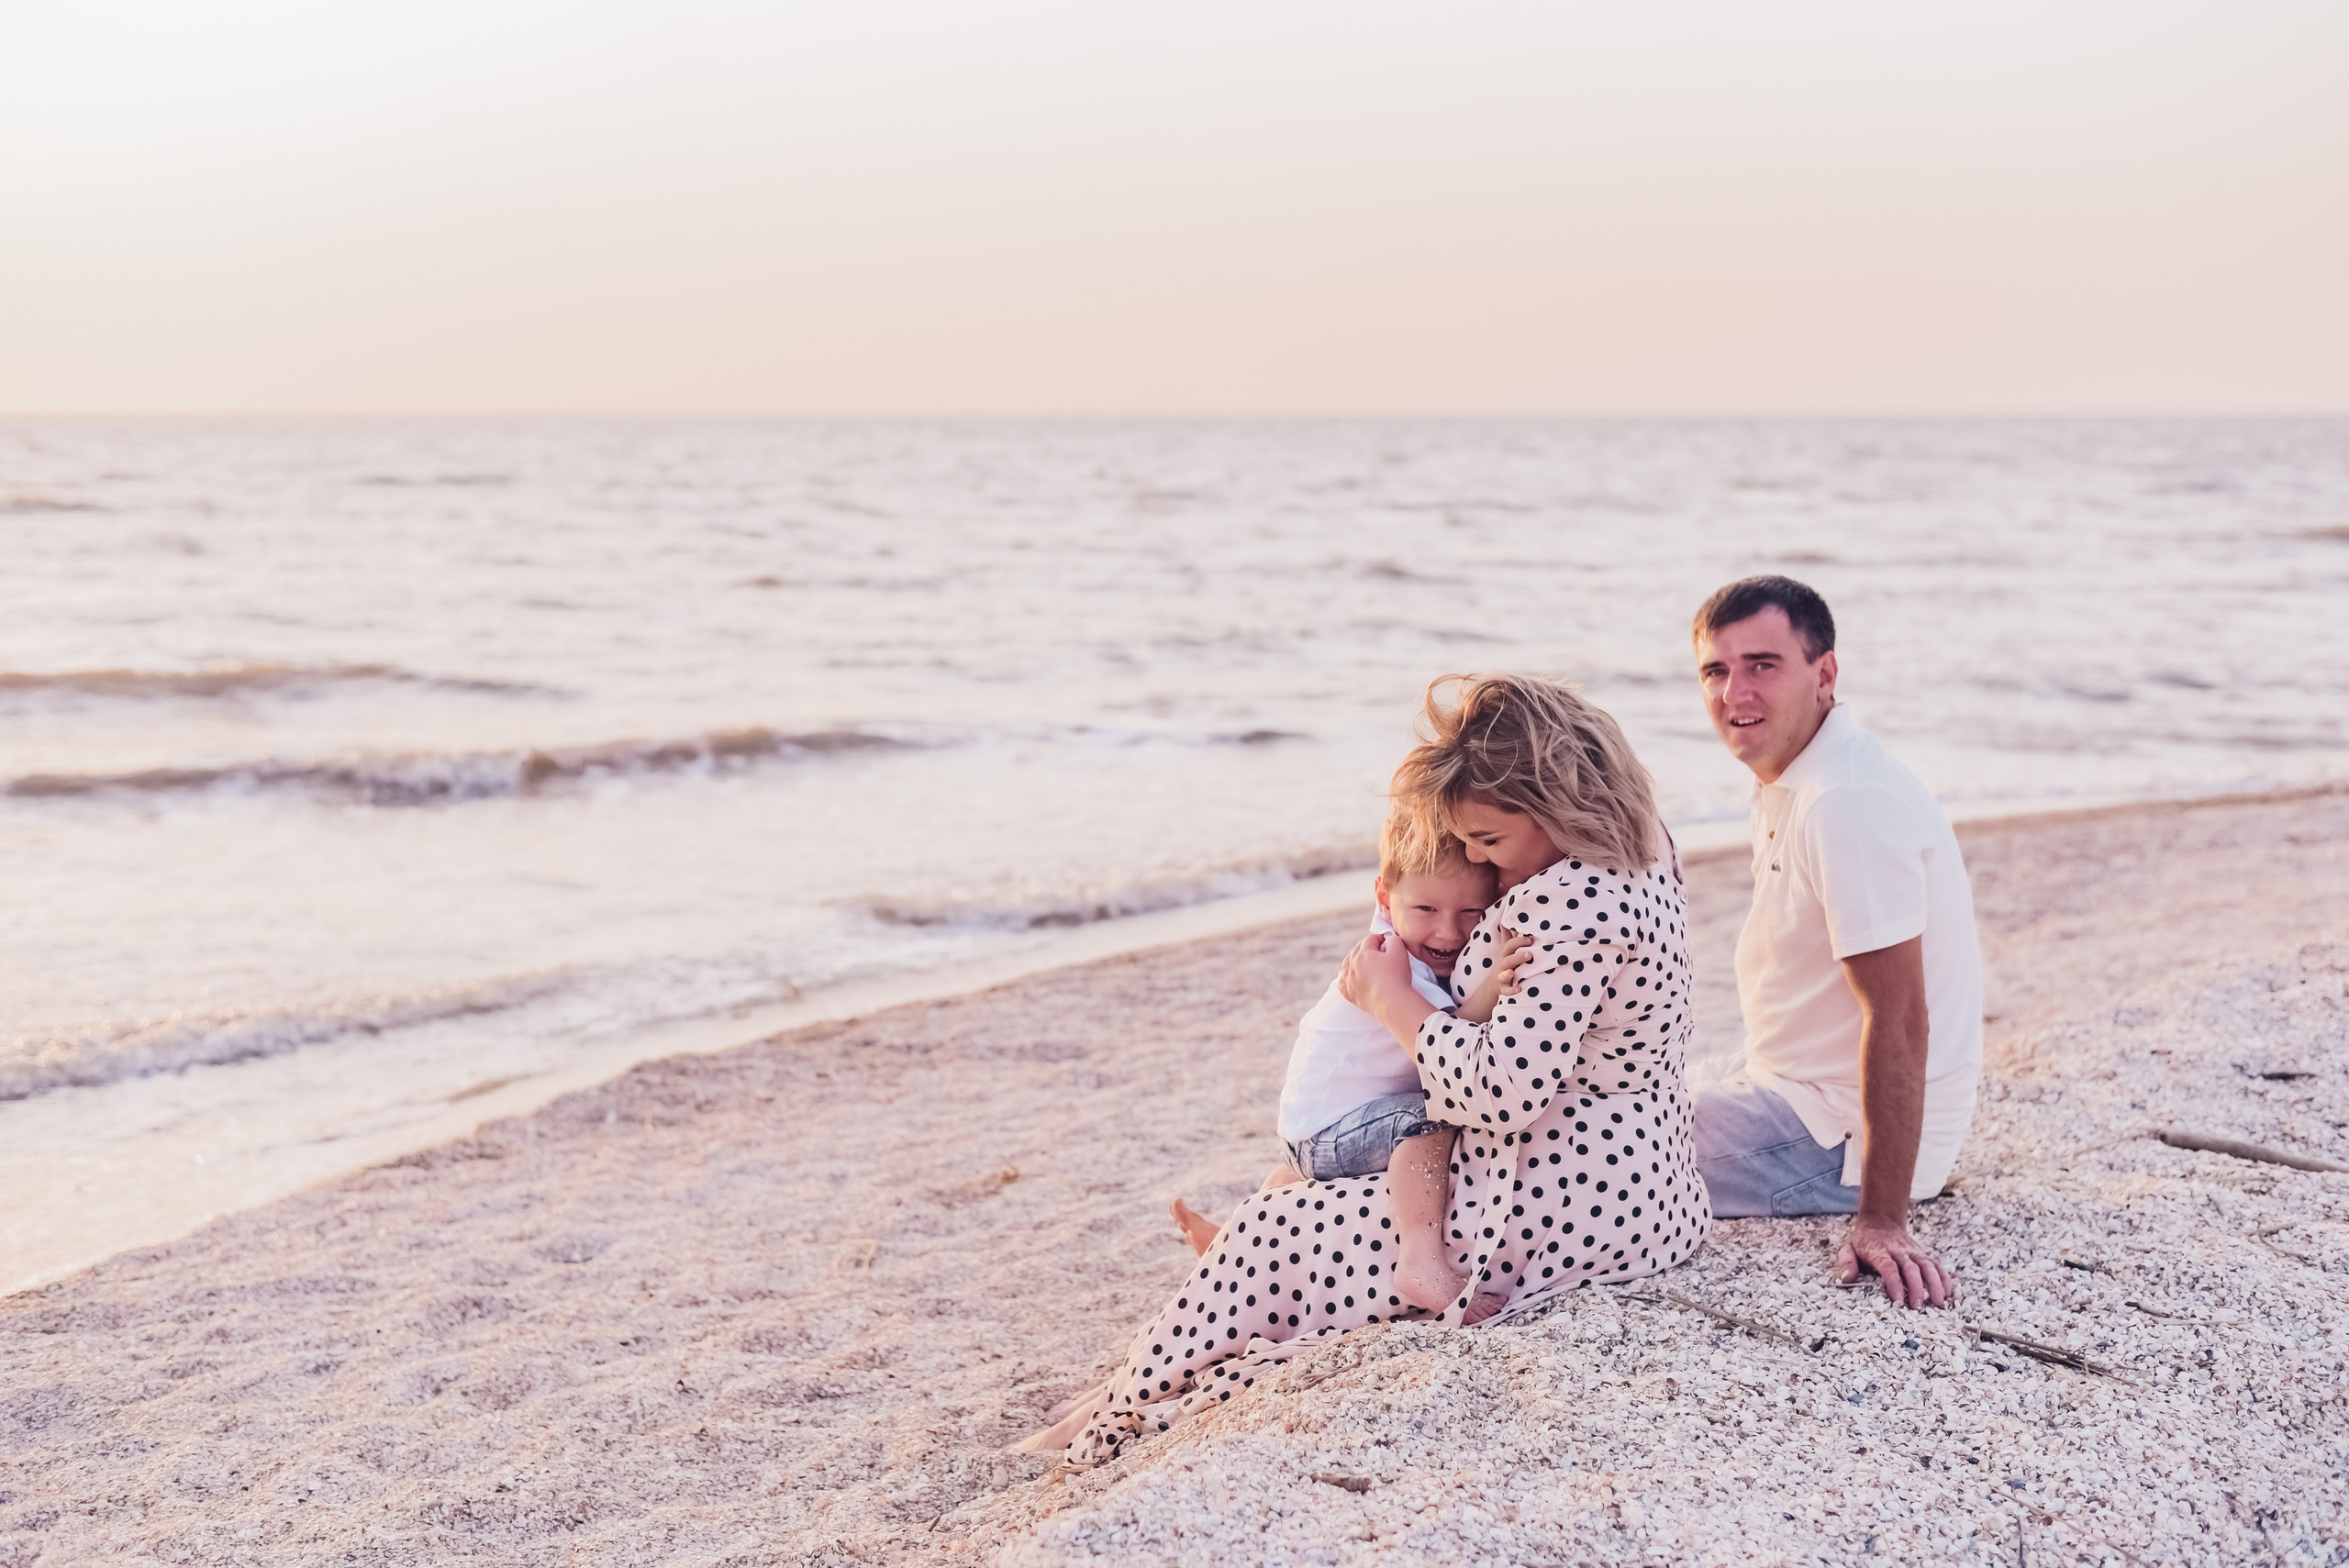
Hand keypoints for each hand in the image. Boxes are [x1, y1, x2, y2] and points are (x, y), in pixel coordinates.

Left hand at [1337, 931, 1412, 1008]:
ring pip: (1346, 965)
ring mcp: (1349, 981)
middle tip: (1377, 949)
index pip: (1370, 939)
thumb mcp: (1399, 950)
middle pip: (1356, 950)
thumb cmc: (1396, 976)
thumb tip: (1387, 940)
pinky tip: (1349, 977)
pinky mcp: (1350, 994)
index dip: (1380, 938)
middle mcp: (1352, 966)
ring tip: (1362, 960)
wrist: (1392, 1002)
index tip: (1387, 941)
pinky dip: (1345, 978)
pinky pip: (1342, 983)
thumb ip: (1392, 939)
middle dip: (1366, 947)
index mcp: (1363, 954)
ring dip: (1353, 960)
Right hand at [1454, 927, 1534, 1024]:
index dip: (1520, 941)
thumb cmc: (1504, 964)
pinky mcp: (1503, 989)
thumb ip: (1508, 936)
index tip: (1531, 939)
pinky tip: (1519, 989)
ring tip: (1513, 972)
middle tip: (1529, 954)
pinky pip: (1507, 990)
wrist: (1493, 985)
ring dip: (1509, 973)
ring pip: (1504, 974)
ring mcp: (1502, 977)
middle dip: (1518, 956)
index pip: (1510, 945)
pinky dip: (1512, 990)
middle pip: (1509, 959)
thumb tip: (1507, 919)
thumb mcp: (1504, 950)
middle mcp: (1503, 964)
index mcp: (1505, 954)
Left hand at [1837, 1213, 1953, 1308]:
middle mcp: (1899, 1250)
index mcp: (1879, 1251)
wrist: (1880, 1221)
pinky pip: (1937, 1265)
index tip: (1897, 1300)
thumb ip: (1846, 1263)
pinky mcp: (1923, 1253)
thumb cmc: (1863, 1241)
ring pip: (1928, 1266)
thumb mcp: (1848, 1249)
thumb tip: (1846, 1279)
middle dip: (1916, 1288)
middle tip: (1918, 1307)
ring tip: (1938, 1302)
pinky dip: (1944, 1278)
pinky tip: (1949, 1293)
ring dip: (1935, 1284)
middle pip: (1911, 1268)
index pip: (1888, 1267)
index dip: (1894, 1283)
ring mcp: (1913, 1251)